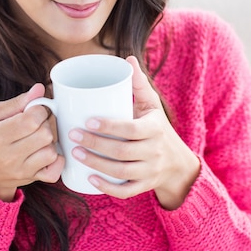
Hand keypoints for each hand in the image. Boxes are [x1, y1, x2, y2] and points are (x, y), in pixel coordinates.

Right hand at [0, 84, 63, 201]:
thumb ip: (18, 102)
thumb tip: (40, 88)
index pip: (31, 119)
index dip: (39, 110)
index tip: (35, 111)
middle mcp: (9, 155)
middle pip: (45, 134)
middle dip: (46, 124)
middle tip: (38, 124)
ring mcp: (22, 170)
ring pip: (51, 151)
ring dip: (50, 142)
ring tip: (40, 139)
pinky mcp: (32, 179)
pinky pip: (55, 170)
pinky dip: (56, 160)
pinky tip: (46, 153)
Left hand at [69, 56, 199, 208]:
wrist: (178, 163)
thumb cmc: (157, 128)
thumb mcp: (152, 106)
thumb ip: (139, 84)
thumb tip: (127, 59)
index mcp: (155, 129)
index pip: (131, 129)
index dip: (109, 127)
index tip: (87, 120)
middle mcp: (155, 151)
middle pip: (122, 151)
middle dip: (94, 144)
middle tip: (72, 135)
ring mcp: (150, 171)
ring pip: (121, 171)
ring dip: (95, 164)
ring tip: (75, 153)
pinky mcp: (144, 186)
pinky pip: (126, 191)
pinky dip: (107, 187)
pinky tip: (89, 178)